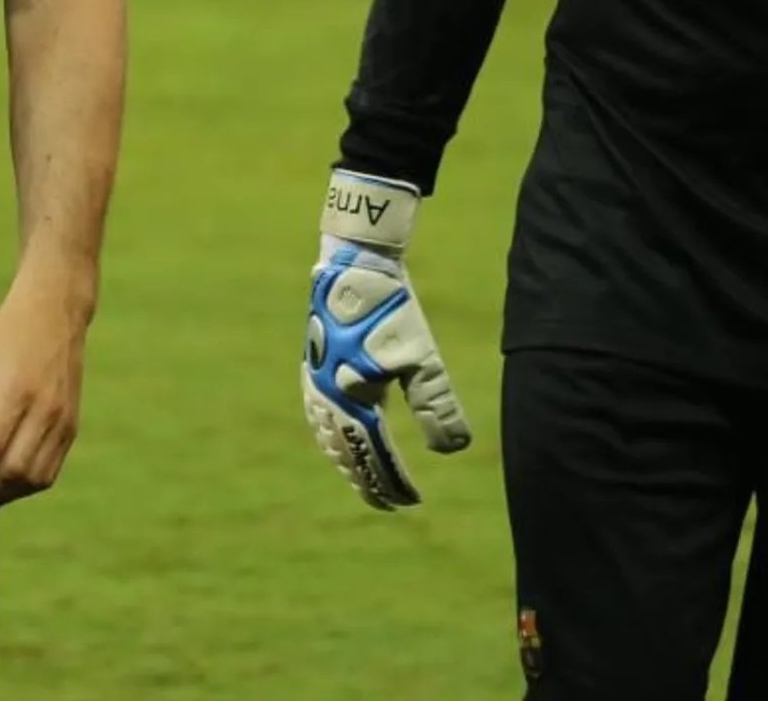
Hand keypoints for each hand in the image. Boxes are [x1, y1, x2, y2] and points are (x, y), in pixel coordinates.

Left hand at [0, 273, 92, 518]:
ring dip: (0, 498)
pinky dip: (22, 487)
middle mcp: (46, 412)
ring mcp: (63, 422)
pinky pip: (48, 471)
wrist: (57, 311)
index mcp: (18, 392)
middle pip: (11, 472)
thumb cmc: (8, 333)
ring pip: (33, 479)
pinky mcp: (71, 427)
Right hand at [301, 170, 471, 509]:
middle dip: (367, 480)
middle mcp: (327, 399)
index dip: (392, 483)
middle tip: (389, 501)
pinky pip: (317, 418)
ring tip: (363, 477)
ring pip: (328, 438)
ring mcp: (315, 383)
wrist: (355, 266)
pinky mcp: (313, 366)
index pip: (374, 457)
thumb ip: (437, 406)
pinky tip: (339, 435)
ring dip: (347, 461)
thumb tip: (454, 450)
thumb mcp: (423, 359)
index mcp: (353, 402)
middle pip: (347, 455)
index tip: (409, 501)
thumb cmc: (393, 312)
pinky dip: (331, 437)